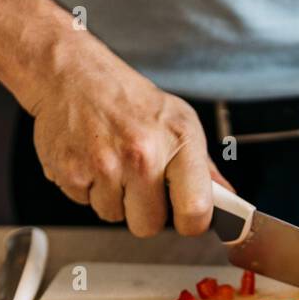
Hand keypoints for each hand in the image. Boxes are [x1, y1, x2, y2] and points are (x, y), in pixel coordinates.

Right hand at [28, 40, 230, 236]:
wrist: (70, 73)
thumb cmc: (128, 99)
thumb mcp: (179, 120)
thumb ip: (204, 167)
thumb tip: (229, 201)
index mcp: (178, 140)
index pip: (196, 209)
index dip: (192, 221)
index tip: (187, 216)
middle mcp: (143, 153)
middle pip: (150, 226)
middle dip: (145, 211)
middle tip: (140, 182)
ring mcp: (104, 164)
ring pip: (115, 217)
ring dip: (114, 198)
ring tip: (113, 163)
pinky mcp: (70, 172)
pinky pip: (86, 205)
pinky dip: (88, 189)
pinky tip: (92, 160)